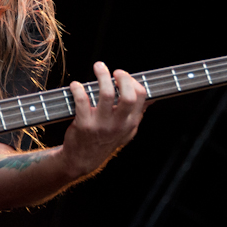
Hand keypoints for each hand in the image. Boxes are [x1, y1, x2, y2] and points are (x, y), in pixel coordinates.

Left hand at [61, 61, 147, 179]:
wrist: (82, 160)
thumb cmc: (105, 141)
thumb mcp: (126, 131)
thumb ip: (137, 114)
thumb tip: (150, 97)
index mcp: (131, 122)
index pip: (141, 96)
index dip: (133, 81)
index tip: (123, 76)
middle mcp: (119, 124)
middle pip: (128, 95)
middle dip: (123, 77)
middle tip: (115, 72)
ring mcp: (101, 125)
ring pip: (106, 94)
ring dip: (102, 75)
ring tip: (98, 67)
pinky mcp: (84, 125)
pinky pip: (82, 100)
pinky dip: (77, 88)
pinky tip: (75, 85)